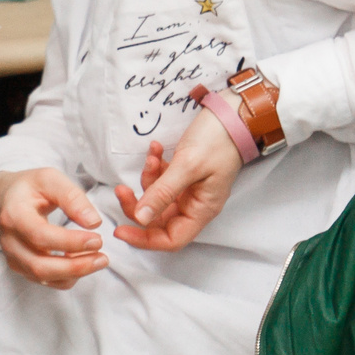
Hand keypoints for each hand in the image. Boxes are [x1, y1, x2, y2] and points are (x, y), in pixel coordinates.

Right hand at [0, 168, 106, 288]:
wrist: (2, 199)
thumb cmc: (29, 188)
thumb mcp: (49, 179)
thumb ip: (72, 197)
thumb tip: (94, 222)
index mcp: (14, 215)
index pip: (41, 236)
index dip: (70, 242)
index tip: (97, 239)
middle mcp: (9, 241)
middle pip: (40, 266)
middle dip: (75, 266)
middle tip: (103, 258)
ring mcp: (13, 257)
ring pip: (43, 277)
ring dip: (74, 273)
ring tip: (98, 260)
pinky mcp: (20, 267)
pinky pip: (46, 281)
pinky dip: (67, 277)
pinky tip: (83, 262)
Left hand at [113, 108, 244, 253]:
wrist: (233, 114)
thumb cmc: (218, 140)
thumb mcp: (188, 166)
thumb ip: (163, 193)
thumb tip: (140, 218)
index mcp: (201, 210)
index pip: (171, 239)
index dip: (144, 239)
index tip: (120, 230)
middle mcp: (195, 204)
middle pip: (158, 220)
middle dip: (138, 205)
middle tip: (122, 189)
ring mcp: (188, 189)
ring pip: (156, 197)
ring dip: (147, 179)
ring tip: (150, 157)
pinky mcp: (183, 174)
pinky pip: (161, 178)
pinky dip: (154, 166)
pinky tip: (155, 148)